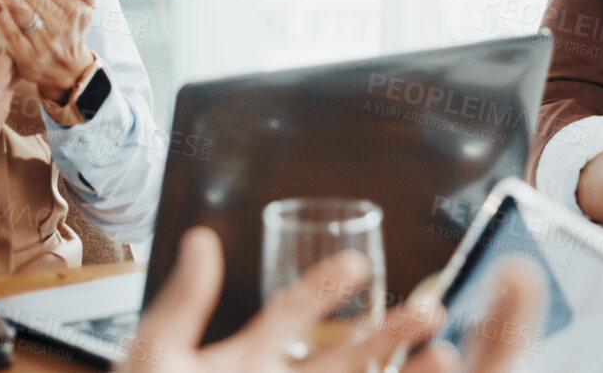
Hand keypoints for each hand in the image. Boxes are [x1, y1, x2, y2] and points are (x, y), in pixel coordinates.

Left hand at [124, 226, 548, 372]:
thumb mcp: (157, 356)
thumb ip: (184, 303)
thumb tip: (200, 241)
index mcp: (244, 361)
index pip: (292, 314)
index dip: (325, 287)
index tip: (356, 263)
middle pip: (344, 356)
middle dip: (388, 331)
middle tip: (431, 308)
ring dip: (399, 371)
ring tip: (444, 355)